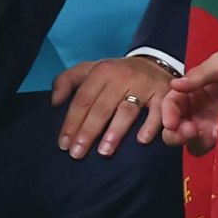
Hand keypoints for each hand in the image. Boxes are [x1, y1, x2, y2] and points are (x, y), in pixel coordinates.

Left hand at [50, 55, 173, 158]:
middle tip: (77, 154)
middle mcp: (122, 77)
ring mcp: (144, 85)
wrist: (154, 63)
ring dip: (115, 131)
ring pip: (127, 109)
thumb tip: (54, 102)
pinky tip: (142, 141)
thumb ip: (67, 81)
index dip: (72, 122)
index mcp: (101, 71)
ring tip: (104, 152)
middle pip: (102, 107)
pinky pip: (157, 111)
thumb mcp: (90, 70)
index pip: (83, 99)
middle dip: (88, 131)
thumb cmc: (115, 75)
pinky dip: (151, 125)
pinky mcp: (163, 94)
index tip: (64, 144)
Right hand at [160, 51, 217, 155]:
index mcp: (192, 90)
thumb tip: (175, 85)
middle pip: (173, 128)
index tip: (172, 122)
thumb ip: (199, 74)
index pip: (170, 103)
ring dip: (192, 141)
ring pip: (190, 142)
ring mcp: (210, 125)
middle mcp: (197, 110)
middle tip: (191, 131)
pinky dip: (212, 144)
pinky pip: (211, 147)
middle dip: (175, 133)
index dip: (167, 112)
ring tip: (210, 134)